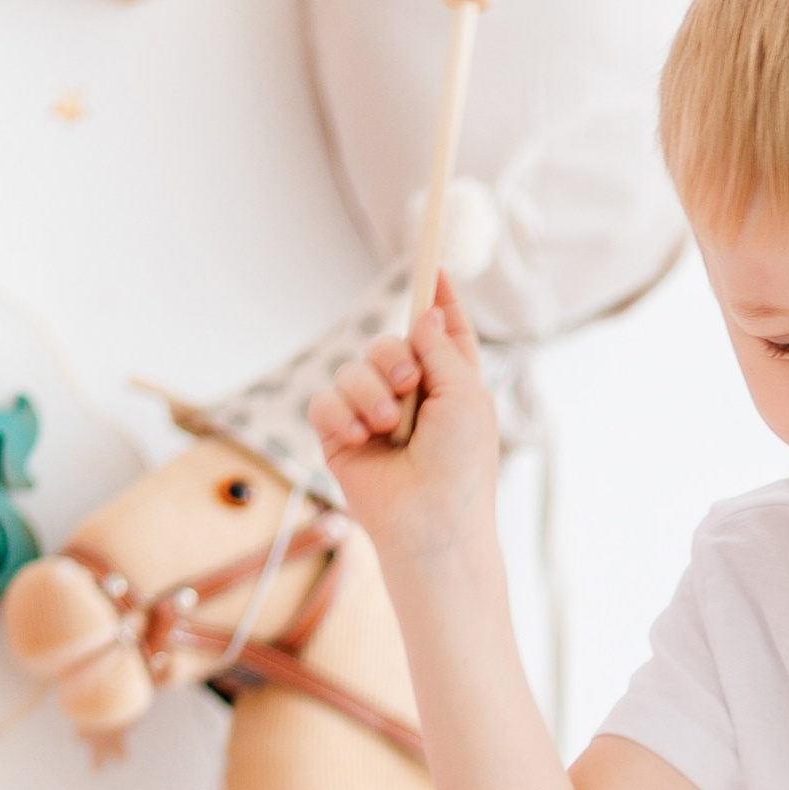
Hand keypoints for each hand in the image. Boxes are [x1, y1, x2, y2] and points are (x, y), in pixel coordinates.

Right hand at [307, 271, 497, 572]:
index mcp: (450, 384)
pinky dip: (340, 415)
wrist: (429, 523)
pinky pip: (324, 401)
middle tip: (407, 386)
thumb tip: (426, 312)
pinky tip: (360, 440)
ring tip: (385, 428)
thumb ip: (441, 349)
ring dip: (369, 393)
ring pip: (353, 368)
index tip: (435, 266)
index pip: (443, 332)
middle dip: (393, 357)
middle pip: (388, 342)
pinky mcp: (339, 437)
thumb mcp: (464, 396)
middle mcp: (411, 396)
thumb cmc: (461, 466)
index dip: (439, 300)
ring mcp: (372, 415)